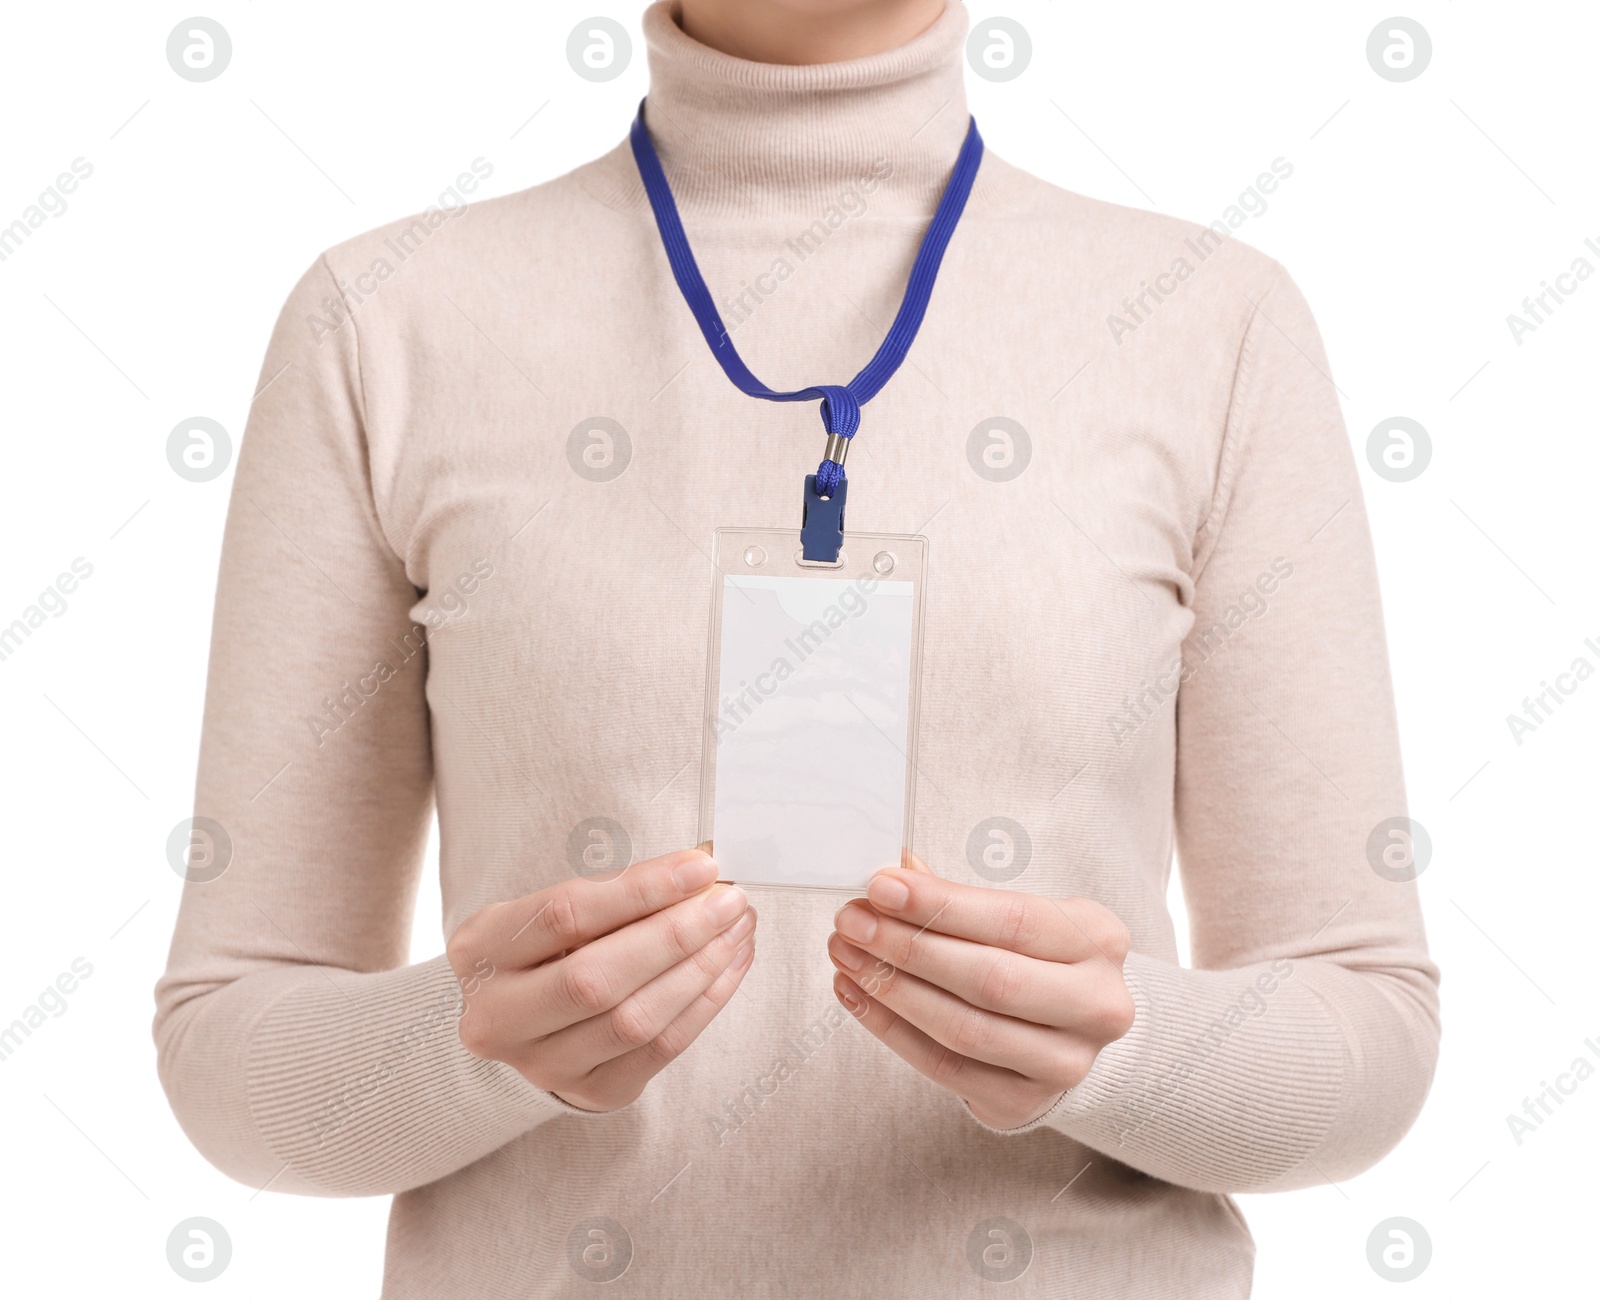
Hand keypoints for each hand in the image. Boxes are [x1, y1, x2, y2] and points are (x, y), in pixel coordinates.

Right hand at [446, 849, 754, 1111]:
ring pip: (633, 1020)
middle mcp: (497, 1017)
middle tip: (729, 902)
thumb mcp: (550, 911)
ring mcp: (540, 1065)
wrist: (522, 1022)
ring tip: (738, 930)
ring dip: (700, 969)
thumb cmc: (546, 948)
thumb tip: (700, 871)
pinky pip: (660, 1050)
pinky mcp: (589, 1093)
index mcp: (478, 951)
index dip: (642, 888)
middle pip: (596, 978)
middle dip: (676, 934)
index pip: (565, 913)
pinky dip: (705, 1003)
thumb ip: (615, 892)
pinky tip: (730, 965)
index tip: (701, 866)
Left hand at [827, 858, 1133, 1128]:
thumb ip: (959, 897)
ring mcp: (1066, 1063)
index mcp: (1099, 939)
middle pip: (989, 979)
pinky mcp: (1024, 1101)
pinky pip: (944, 1067)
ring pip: (964, 1029)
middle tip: (852, 921)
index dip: (940, 904)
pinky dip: (891, 1029)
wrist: (1073, 1028)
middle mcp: (1096, 1005)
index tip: (880, 887)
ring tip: (847, 956)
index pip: (1013, 920)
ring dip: (892, 989)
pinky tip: (858, 995)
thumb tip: (894, 875)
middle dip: (908, 947)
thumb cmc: (1039, 957)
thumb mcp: (1020, 915)